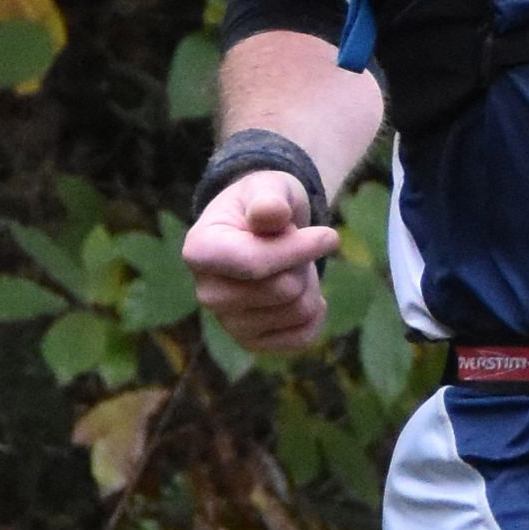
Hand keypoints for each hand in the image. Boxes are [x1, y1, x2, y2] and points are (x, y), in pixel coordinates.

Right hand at [184, 173, 336, 354]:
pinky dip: (316, 313)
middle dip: (302, 262)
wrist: (260, 229)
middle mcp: (207, 294)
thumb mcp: (267, 187)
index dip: (299, 249)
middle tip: (292, 245)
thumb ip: (268, 199)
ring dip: (308, 283)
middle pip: (284, 290)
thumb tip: (271, 213)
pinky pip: (304, 337)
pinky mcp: (252, 342)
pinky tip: (304, 292)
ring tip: (291, 264)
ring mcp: (228, 323)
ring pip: (298, 310)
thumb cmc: (263, 204)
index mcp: (199, 251)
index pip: (255, 264)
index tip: (329, 235)